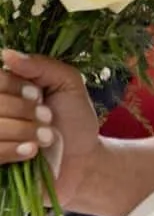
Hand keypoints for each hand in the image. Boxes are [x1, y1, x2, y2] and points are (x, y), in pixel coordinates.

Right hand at [0, 48, 102, 205]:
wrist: (84, 161)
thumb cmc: (75, 120)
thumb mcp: (68, 84)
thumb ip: (40, 66)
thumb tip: (6, 54)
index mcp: (7, 88)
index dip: (13, 86)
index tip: (37, 95)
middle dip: (23, 111)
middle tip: (47, 118)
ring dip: (24, 131)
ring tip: (45, 137)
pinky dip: (13, 150)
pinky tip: (31, 152)